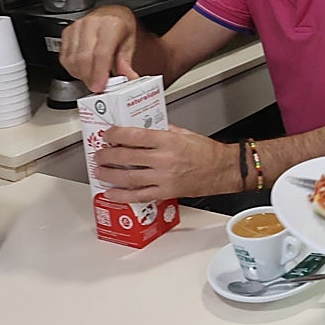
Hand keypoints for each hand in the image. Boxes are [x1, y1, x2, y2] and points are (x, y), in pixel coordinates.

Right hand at [60, 6, 140, 93]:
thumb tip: (128, 79)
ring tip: (91, 78)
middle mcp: (92, 24)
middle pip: (84, 58)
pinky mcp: (67, 32)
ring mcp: (77, 27)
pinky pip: (64, 56)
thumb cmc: (121, 25)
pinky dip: (72, 68)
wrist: (111, 12)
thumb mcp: (130, 42)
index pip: (101, 53)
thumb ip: (126, 62)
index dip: (99, 73)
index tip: (100, 86)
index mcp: (111, 25)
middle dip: (89, 77)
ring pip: (72, 59)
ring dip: (80, 74)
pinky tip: (82, 70)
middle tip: (96, 87)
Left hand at [92, 124, 237, 201]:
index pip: (134, 135)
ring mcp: (163, 178)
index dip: (115, 134)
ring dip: (109, 174)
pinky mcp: (166, 192)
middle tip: (100, 153)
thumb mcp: (185, 133)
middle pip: (126, 157)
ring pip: (128, 178)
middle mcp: (164, 159)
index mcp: (168, 140)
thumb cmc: (208, 152)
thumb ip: (163, 130)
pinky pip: (139, 196)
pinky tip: (111, 193)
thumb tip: (145, 128)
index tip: (108, 134)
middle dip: (107, 155)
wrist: (224, 169)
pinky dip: (122, 196)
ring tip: (100, 171)